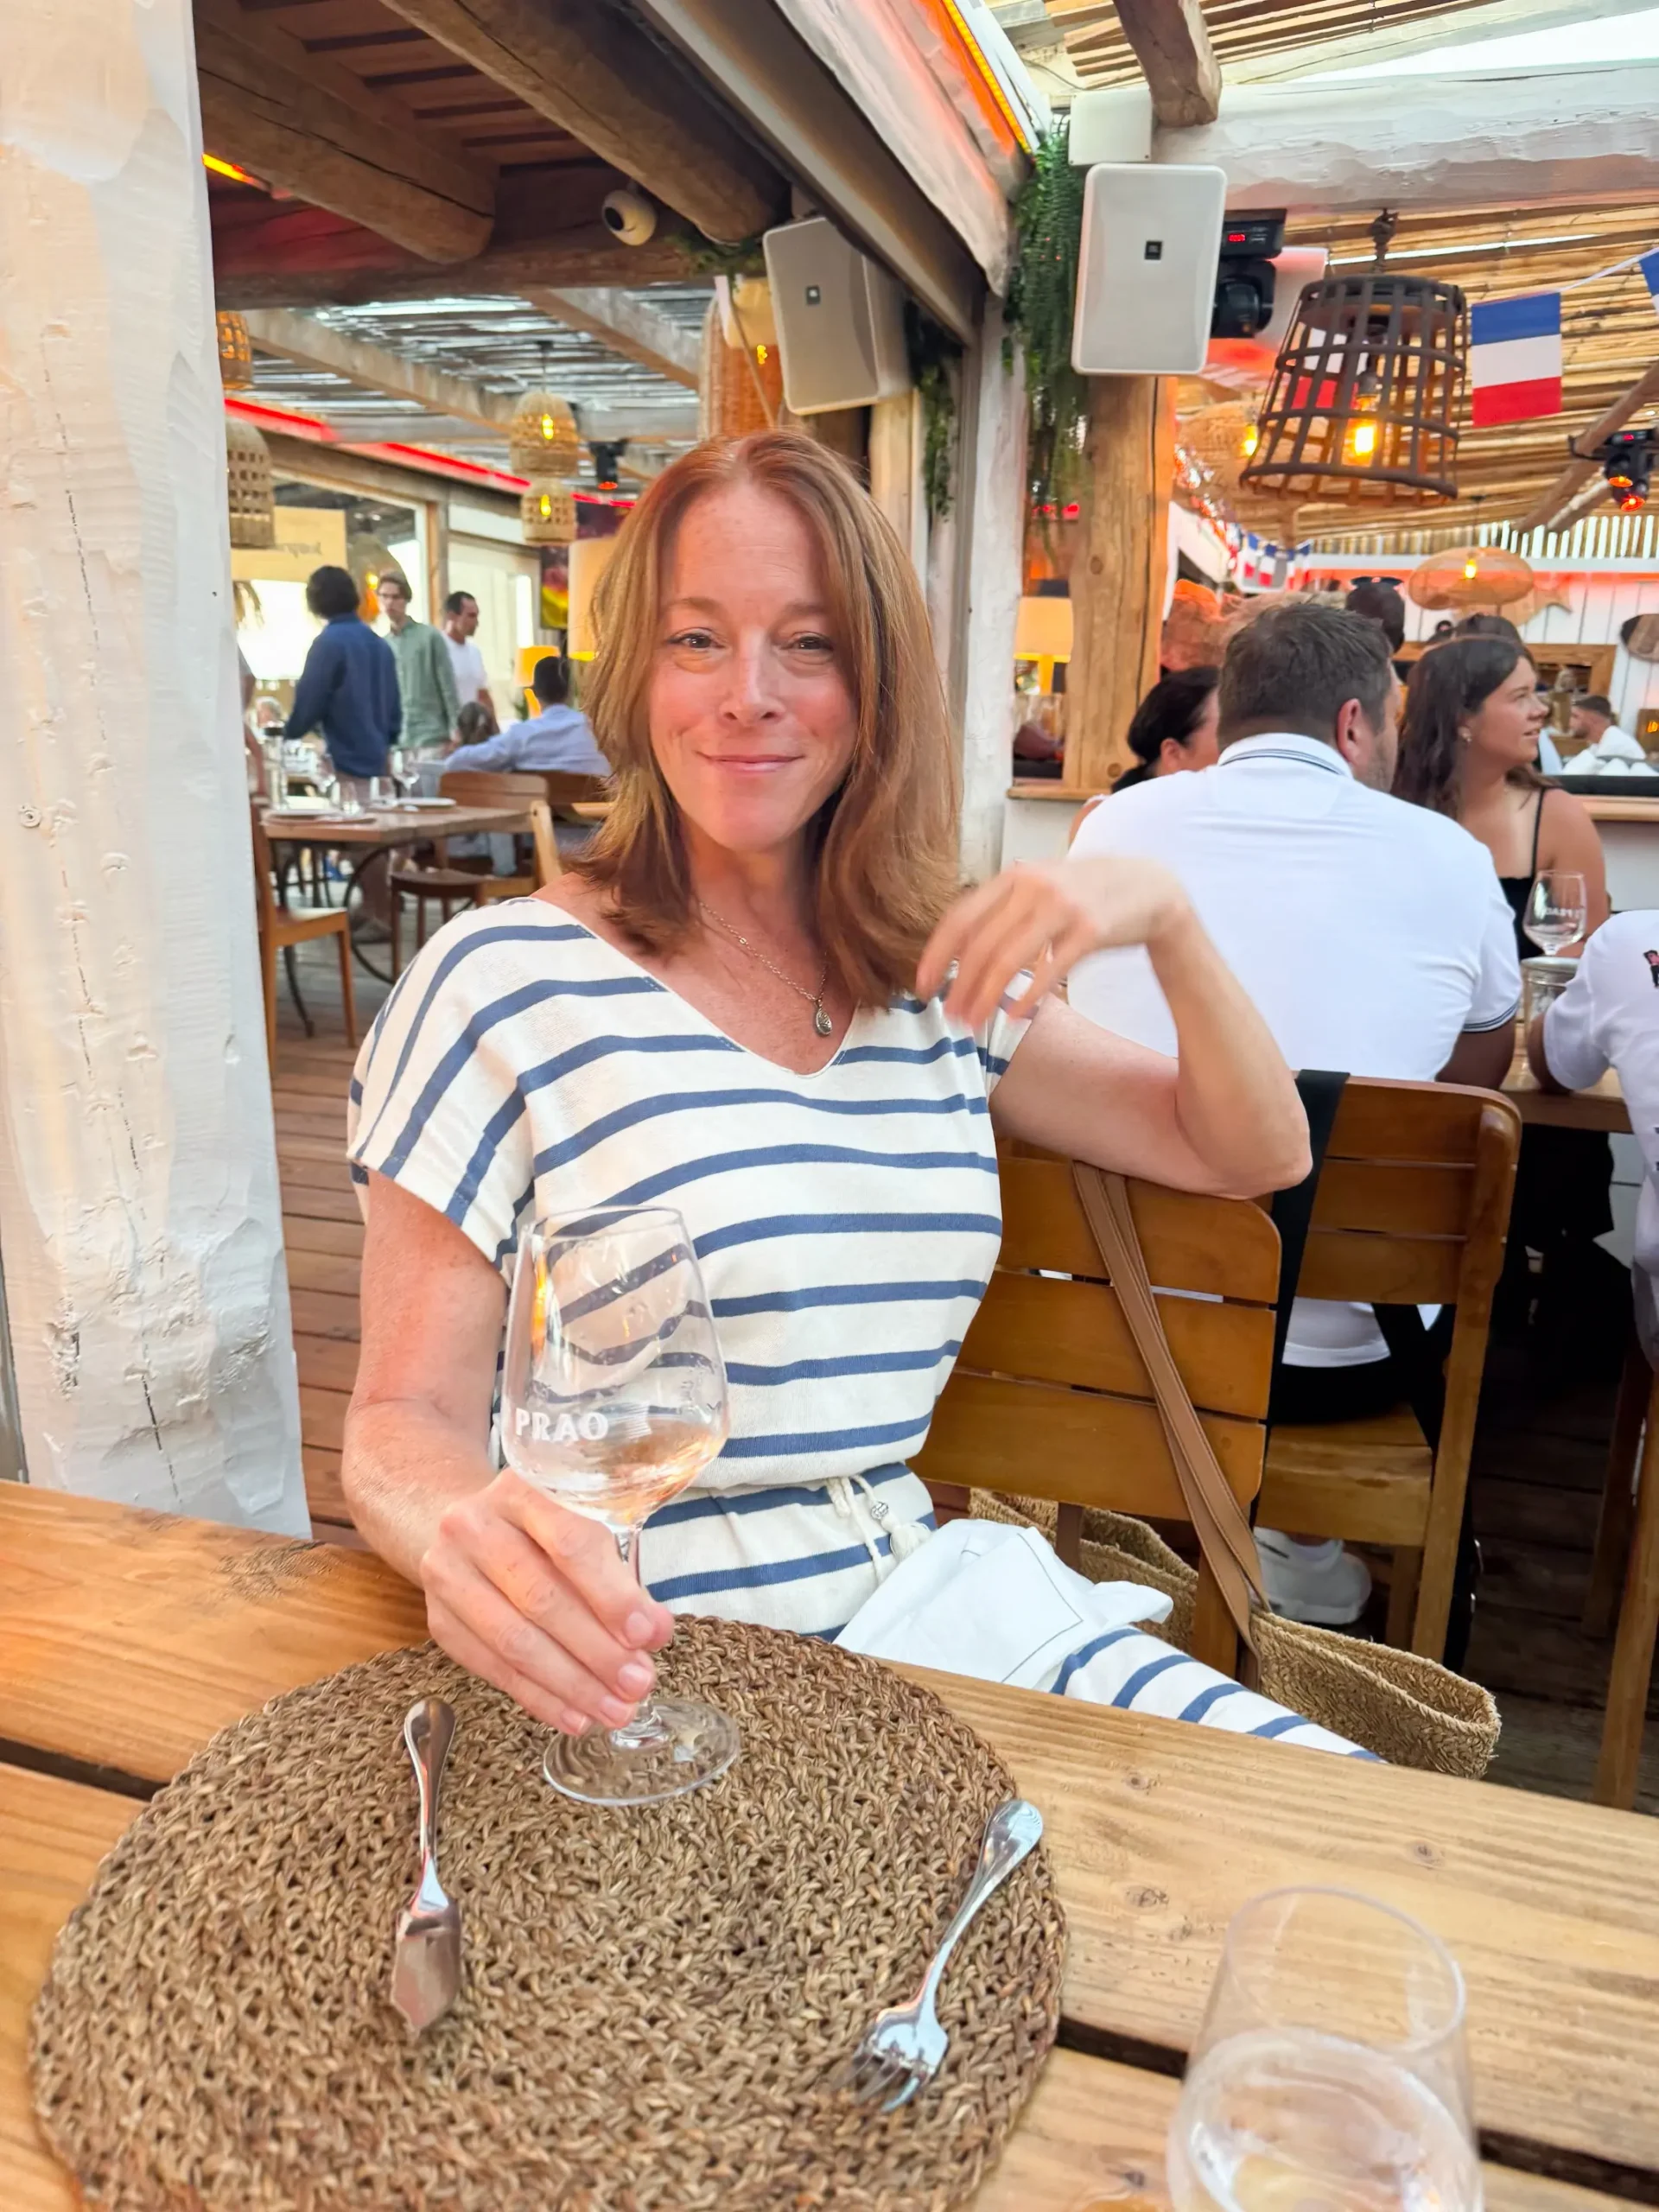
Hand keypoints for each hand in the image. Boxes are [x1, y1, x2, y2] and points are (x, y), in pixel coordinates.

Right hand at [418, 1469, 674, 1733]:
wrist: (465, 1527)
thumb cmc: (540, 1527)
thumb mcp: (576, 1521)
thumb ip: (615, 1571)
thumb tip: (654, 1632)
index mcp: (519, 1489)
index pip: (569, 1542)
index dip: (611, 1594)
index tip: (649, 1634)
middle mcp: (474, 1526)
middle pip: (540, 1597)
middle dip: (597, 1650)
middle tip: (639, 1683)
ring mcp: (448, 1574)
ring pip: (513, 1641)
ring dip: (572, 1684)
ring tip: (615, 1710)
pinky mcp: (440, 1622)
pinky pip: (492, 1669)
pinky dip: (539, 1698)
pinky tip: (576, 1716)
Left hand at [917, 857, 1190, 1026]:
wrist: (1149, 887)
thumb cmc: (1086, 895)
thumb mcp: (1040, 889)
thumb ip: (1003, 911)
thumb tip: (959, 951)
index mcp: (1013, 878)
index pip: (959, 918)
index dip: (937, 956)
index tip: (922, 988)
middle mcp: (1033, 887)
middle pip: (981, 945)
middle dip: (960, 987)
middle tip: (951, 1018)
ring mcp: (1063, 907)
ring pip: (1008, 960)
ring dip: (986, 998)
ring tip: (974, 1024)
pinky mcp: (1091, 929)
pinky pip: (1050, 970)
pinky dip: (1028, 996)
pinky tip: (1015, 1015)